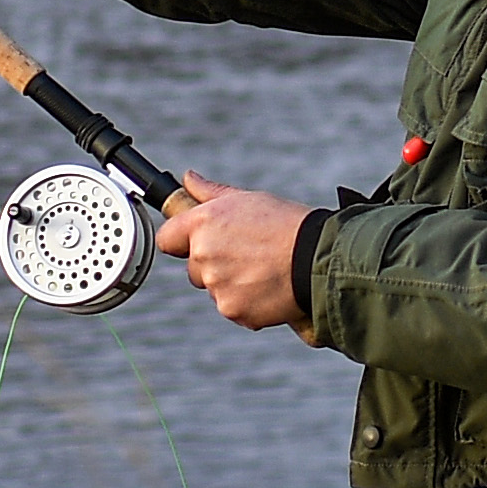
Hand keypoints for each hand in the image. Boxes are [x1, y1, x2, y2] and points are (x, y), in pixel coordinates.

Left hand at [157, 181, 316, 333]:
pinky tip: (268, 288)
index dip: (182, 241)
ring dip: (232, 284)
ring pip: (214, 290)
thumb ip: (210, 192)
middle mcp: (203, 254)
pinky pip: (232, 308)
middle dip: (213, 265)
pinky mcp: (232, 309)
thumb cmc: (286, 223)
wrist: (318, 257)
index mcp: (202, 223)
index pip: (168, 239)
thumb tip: (189, 178)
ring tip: (263, 270)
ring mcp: (217, 285)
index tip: (197, 242)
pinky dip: (247, 303)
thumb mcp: (247, 200)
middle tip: (247, 256)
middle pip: (193, 269)